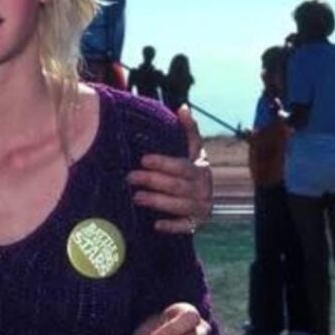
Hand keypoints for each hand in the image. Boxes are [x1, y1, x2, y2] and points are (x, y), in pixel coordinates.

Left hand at [128, 106, 212, 233]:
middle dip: (153, 181)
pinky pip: (186, 227)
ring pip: (180, 205)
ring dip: (158, 202)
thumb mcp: (191, 149)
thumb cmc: (189, 167)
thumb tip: (183, 107)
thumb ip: (188, 130)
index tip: (144, 159)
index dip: (164, 163)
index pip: (182, 166)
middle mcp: (204, 188)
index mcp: (200, 168)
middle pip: (177, 186)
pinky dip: (172, 226)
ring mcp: (202, 207)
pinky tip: (156, 224)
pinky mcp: (196, 223)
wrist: (201, 196)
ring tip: (136, 198)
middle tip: (130, 178)